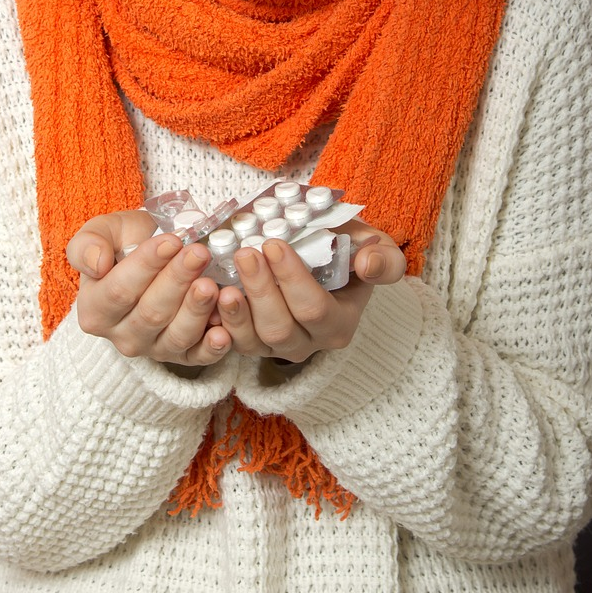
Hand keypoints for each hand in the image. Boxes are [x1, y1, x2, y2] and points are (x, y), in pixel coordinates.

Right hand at [66, 212, 231, 365]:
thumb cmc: (125, 244)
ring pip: (176, 336)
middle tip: (199, 253)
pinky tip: (224, 332)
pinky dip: (212, 348)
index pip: (119, 291)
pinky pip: (198, 357)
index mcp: (95, 310)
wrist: (153, 256)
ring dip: (196, 311)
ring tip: (212, 285)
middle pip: (151, 313)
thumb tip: (96, 264)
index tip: (171, 240)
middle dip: (177, 280)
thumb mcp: (101, 233)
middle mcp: (121, 336)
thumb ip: (87, 245)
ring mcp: (154, 349)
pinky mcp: (183, 356)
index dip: (146, 266)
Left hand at [215, 223, 405, 361]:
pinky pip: (233, 343)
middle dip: (260, 290)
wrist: (326, 259)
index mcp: (340, 322)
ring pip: (254, 340)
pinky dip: (219, 323)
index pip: (314, 309)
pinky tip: (208, 298)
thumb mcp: (376, 249)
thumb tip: (369, 263)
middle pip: (280, 327)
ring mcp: (278, 347)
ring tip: (221, 283)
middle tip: (244, 253)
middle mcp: (310, 343)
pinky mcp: (253, 344)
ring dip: (236, 312)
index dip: (291, 280)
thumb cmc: (349, 252)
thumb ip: (383, 259)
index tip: (272, 244)